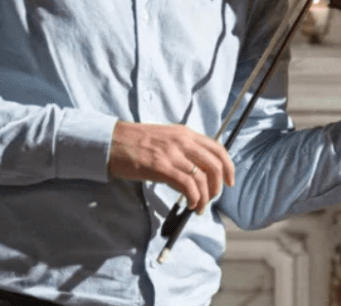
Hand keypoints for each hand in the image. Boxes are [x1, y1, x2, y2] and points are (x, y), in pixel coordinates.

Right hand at [109, 121, 235, 213]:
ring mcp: (172, 153)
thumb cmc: (136, 143)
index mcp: (186, 133)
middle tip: (212, 198)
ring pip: (202, 178)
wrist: (111, 142)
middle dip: (218, 186)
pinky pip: (187, 185)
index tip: (229, 182)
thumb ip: (184, 150)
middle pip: (215, 165)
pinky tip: (190, 204)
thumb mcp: (166, 139)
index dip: (229, 167)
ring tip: (199, 207)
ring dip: (205, 197)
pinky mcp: (161, 167)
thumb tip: (198, 173)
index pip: (218, 149)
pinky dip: (194, 198)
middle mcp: (183, 141)